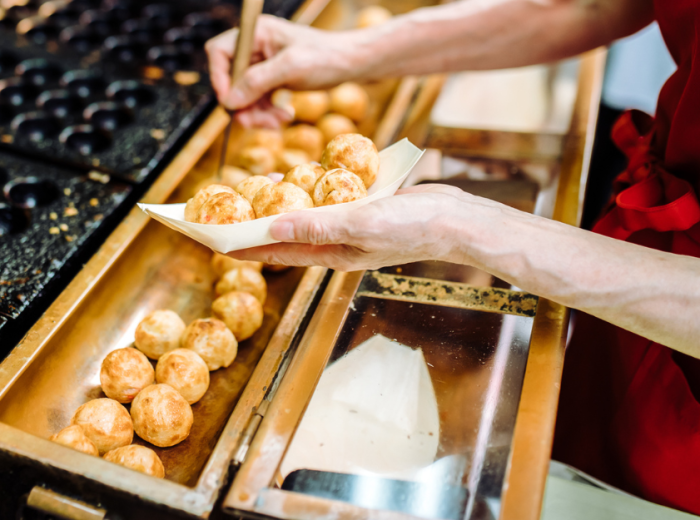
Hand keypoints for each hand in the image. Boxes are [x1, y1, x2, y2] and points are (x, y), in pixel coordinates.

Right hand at [205, 15, 365, 127]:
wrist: (352, 64)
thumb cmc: (326, 57)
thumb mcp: (291, 67)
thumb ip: (258, 82)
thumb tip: (229, 101)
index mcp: (256, 34)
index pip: (220, 53)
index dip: (219, 78)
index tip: (230, 103)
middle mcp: (256, 47)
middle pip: (231, 80)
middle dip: (244, 104)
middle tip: (257, 123)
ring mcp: (264, 65)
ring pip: (245, 95)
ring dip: (257, 113)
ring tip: (280, 121)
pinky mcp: (273, 80)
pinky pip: (259, 101)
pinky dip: (268, 112)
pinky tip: (285, 116)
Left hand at [227, 184, 466, 270]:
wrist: (455, 220)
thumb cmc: (414, 227)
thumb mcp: (361, 225)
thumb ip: (317, 226)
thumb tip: (271, 228)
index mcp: (332, 254)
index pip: (276, 251)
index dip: (242, 244)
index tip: (211, 238)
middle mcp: (337, 243)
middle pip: (286, 234)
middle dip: (256, 222)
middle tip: (229, 207)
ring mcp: (351, 226)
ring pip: (307, 214)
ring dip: (283, 203)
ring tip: (259, 186)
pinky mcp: (364, 209)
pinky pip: (329, 199)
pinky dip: (314, 188)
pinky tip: (306, 174)